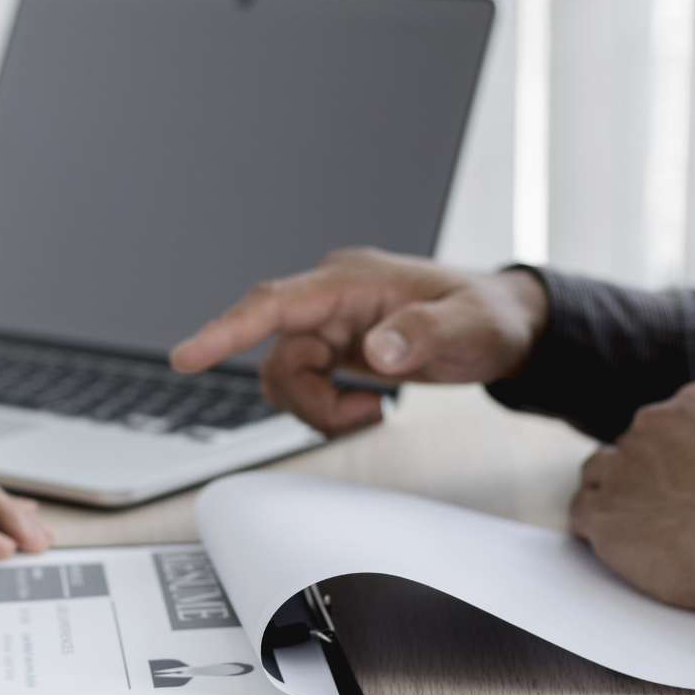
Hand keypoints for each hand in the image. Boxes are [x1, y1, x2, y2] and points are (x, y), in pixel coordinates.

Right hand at [168, 248, 548, 434]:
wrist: (507, 326)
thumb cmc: (489, 316)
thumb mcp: (470, 327)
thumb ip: (421, 335)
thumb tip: (374, 351)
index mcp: (353, 280)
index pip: (275, 302)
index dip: (227, 329)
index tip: (188, 356)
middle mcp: (332, 298)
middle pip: (277, 354)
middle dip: (308, 399)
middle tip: (364, 413)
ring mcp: (331, 324)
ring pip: (284, 375)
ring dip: (318, 407)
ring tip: (372, 409)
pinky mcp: (335, 348)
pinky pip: (304, 385)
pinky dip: (328, 408)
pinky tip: (369, 404)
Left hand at [569, 383, 694, 611]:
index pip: (665, 426)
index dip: (672, 461)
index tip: (685, 486)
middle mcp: (652, 423)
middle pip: (630, 448)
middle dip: (643, 479)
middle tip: (665, 513)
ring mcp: (622, 465)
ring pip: (598, 474)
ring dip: (613, 498)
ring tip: (638, 528)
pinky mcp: (603, 510)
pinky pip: (581, 512)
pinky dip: (594, 528)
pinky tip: (617, 545)